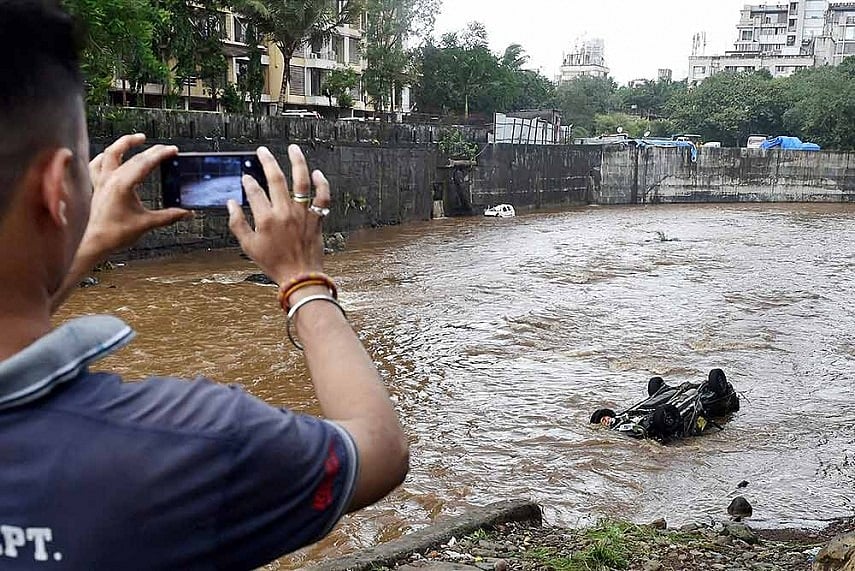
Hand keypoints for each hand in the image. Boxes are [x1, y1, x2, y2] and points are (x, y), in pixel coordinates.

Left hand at [82, 133, 190, 256]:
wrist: (94, 242)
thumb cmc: (115, 233)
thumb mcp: (146, 223)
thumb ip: (168, 216)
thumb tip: (186, 213)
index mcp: (123, 185)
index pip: (145, 163)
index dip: (161, 155)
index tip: (172, 150)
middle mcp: (110, 179)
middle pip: (133, 157)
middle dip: (152, 151)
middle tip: (166, 149)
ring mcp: (101, 181)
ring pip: (111, 153)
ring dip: (124, 143)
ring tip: (138, 138)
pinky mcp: (97, 186)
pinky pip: (97, 164)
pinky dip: (105, 157)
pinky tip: (111, 155)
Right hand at [228, 145, 330, 284]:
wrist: (300, 277)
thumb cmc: (273, 263)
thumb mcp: (248, 246)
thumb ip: (238, 223)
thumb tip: (231, 204)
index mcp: (266, 219)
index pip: (254, 191)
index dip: (248, 182)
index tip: (245, 177)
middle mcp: (285, 212)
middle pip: (276, 179)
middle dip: (267, 162)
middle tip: (262, 151)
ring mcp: (303, 214)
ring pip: (302, 181)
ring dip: (297, 162)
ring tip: (293, 148)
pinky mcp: (317, 218)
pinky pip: (323, 197)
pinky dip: (322, 183)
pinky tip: (316, 173)